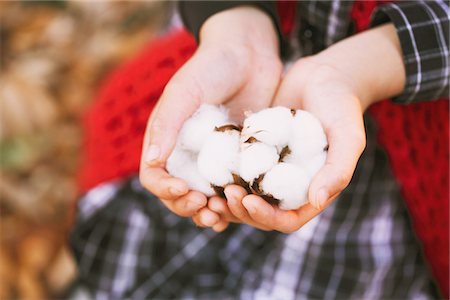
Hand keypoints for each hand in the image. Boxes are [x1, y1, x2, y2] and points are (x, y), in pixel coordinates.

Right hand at [139, 6, 281, 223]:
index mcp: (166, 140)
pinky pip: (232, 189)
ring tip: (222, 216)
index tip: (184, 190)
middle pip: (178, 194)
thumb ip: (167, 124)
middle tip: (206, 209)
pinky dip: (233, 203)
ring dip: (210, 212)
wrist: (249, 55)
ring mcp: (213, 160)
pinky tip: (241, 207)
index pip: (154, 176)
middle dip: (187, 207)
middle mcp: (187, 155)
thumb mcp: (184, 91)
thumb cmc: (211, 67)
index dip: (165, 189)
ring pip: (205, 197)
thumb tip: (153, 162)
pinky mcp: (238, 160)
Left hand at [210, 24, 405, 232]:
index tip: (249, 201)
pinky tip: (208, 171)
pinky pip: (236, 170)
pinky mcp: (254, 152)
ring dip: (228, 200)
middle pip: (261, 213)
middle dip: (242, 210)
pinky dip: (223, 176)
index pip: (287, 219)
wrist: (322, 76)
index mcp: (311, 190)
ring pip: (245, 196)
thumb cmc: (341, 105)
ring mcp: (269, 170)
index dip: (267, 217)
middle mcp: (288, 185)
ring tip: (210, 192)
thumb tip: (316, 200)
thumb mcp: (348, 136)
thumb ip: (338, 169)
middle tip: (225, 194)